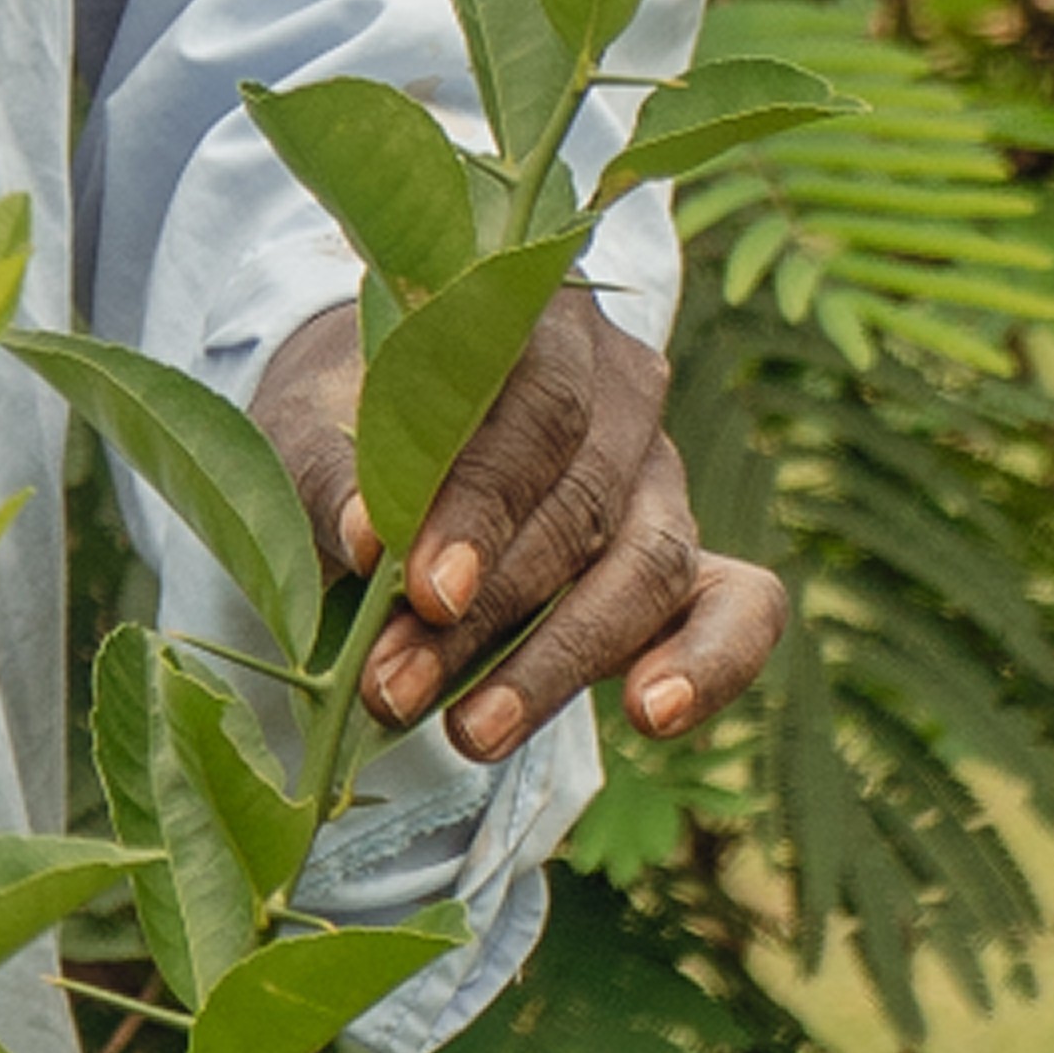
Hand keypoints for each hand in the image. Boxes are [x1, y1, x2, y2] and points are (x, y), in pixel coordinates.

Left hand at [248, 290, 781, 766]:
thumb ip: (333, 477)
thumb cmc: (346, 424)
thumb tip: (362, 542)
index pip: (533, 408)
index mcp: (531, 320)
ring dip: (558, 660)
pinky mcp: (695, 555)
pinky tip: (652, 715)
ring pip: (647, 563)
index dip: (484, 504)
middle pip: (582, 498)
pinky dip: (710, 664)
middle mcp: (617, 386)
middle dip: (493, 609)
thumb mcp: (309, 428)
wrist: (383, 432)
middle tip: (400, 686)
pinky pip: (744, 608)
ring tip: (471, 733)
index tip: (426, 591)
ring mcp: (664, 472)